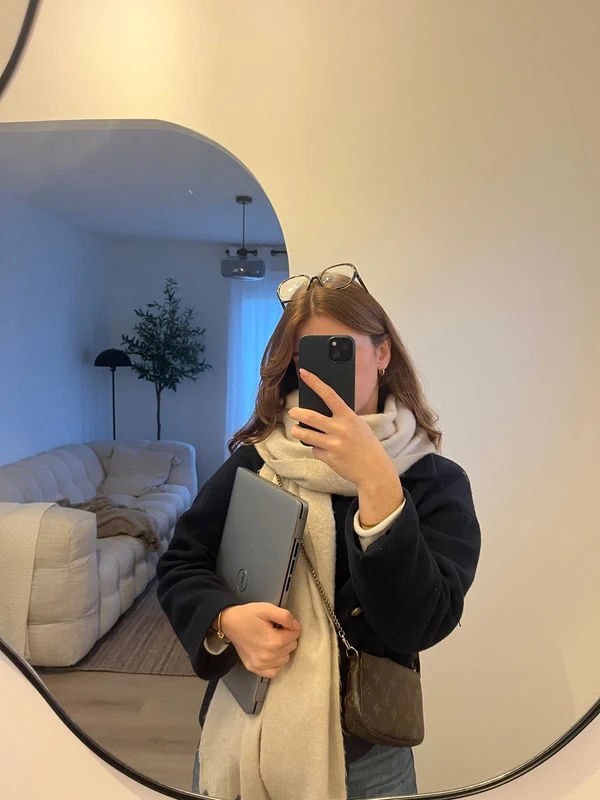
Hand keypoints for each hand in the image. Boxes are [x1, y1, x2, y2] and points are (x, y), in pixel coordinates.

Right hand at [219, 603, 301, 678]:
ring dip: (282, 650)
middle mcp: (268, 656)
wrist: (229, 622)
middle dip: (287, 637)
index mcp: (273, 641)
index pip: (295, 635)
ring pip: (285, 659)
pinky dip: (275, 663)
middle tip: (274, 630)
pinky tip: (270, 653)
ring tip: (271, 640)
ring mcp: (260, 665)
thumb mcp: (267, 609)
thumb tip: (297, 627)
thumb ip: (285, 617)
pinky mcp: (254, 668)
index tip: (281, 624)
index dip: (290, 627)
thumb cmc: (247, 615)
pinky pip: (274, 671)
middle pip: (292, 647)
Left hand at [288, 369, 396, 489]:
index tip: (304, 373)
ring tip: (296, 430)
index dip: (315, 382)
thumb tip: (322, 410)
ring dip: (297, 431)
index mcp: (348, 417)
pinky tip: (323, 450)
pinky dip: (315, 448)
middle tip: (292, 412)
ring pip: (305, 435)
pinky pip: (314, 450)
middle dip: (296, 413)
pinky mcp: (328, 458)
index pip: (329, 395)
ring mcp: (333, 444)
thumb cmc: (367, 445)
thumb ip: (342, 417)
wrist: (374, 470)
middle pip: (310, 416)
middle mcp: (339, 429)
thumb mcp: (358, 425)